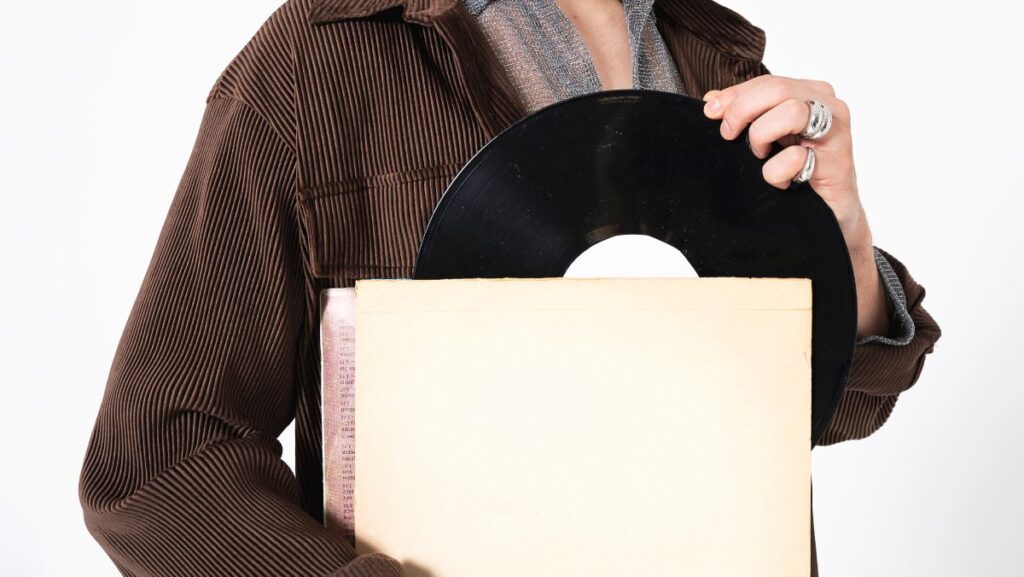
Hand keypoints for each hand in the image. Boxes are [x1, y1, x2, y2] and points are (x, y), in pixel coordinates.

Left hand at [701, 75, 888, 338]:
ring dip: (763, 136)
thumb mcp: (765, 138)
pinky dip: (775, 173)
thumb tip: (710, 100)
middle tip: (730, 136)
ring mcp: (837, 134)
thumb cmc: (796, 173)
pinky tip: (782, 183)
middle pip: (777, 89)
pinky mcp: (838, 164)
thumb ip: (744, 115)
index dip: (734, 95)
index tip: (710, 113)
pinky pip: (794, 158)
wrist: (828, 218)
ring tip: (761, 157)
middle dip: (743, 112)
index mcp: (811, 93)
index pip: (768, 81)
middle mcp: (829, 107)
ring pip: (791, 112)